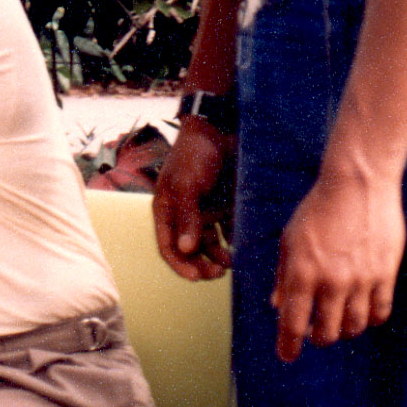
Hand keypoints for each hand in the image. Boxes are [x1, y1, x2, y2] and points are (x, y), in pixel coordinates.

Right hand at [153, 117, 234, 279]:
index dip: (179, 264)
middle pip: (188, 249)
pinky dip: (233, 241)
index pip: (167, 246)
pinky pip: (227, 230)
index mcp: (165, 209)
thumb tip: (186, 249)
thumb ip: (187, 217)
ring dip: (217, 256)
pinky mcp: (222, 206)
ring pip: (208, 244)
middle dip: (200, 264)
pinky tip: (242, 248)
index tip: (196, 277)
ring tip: (230, 264)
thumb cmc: (196, 155)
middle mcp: (182, 214)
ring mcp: (203, 211)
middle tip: (217, 274)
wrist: (219, 130)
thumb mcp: (187, 185)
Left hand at [271, 168, 404, 361]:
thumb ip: (283, 276)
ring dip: (343, 331)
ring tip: (337, 323)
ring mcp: (361, 281)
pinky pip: (380, 312)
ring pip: (354, 327)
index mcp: (302, 273)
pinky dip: (370, 320)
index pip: (293, 323)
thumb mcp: (289, 241)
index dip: (288, 345)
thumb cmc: (316, 211)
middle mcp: (331, 282)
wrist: (356, 187)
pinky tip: (362, 314)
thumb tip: (277, 305)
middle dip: (317, 338)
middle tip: (313, 333)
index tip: (286, 356)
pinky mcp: (385, 275)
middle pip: (326, 332)